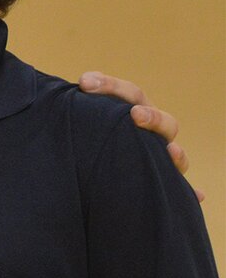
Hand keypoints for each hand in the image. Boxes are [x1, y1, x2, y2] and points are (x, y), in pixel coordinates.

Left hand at [79, 72, 199, 201]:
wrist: (83, 176)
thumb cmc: (81, 142)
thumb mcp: (80, 125)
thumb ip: (79, 109)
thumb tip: (80, 82)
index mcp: (131, 112)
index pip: (129, 93)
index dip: (110, 85)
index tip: (85, 82)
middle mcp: (149, 133)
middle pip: (162, 121)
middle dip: (151, 116)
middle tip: (134, 114)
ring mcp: (157, 156)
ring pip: (175, 153)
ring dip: (175, 153)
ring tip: (170, 151)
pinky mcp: (159, 181)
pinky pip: (179, 188)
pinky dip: (190, 192)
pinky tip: (198, 196)